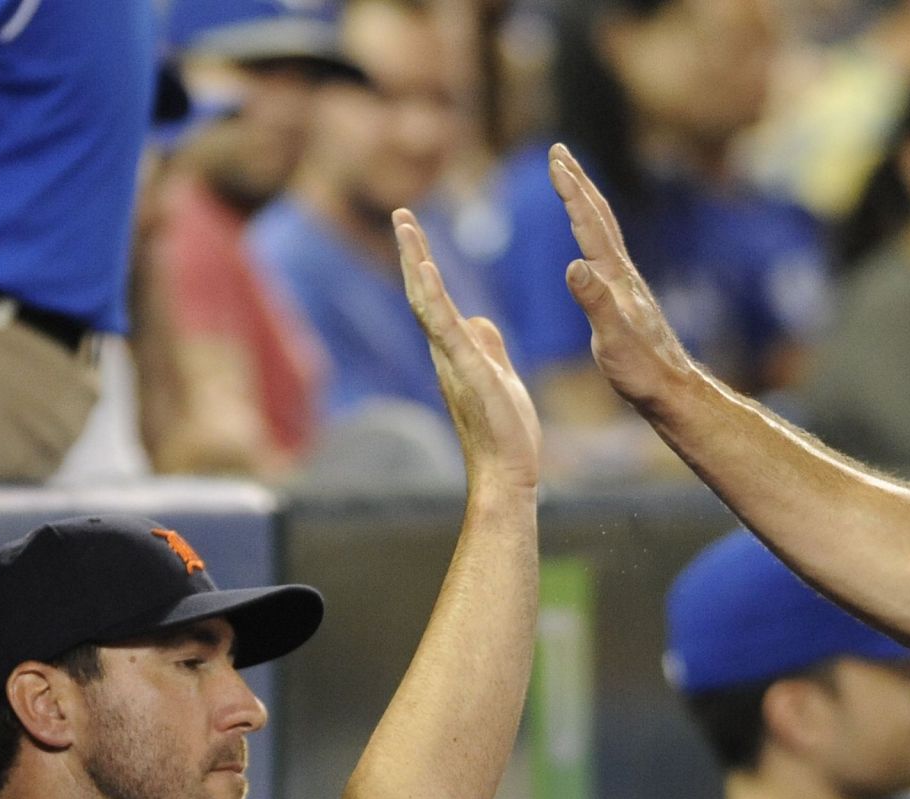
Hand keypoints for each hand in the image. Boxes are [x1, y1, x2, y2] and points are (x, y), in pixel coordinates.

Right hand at [394, 209, 540, 488]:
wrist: (507, 473)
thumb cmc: (506, 433)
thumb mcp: (500, 377)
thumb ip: (487, 347)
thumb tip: (479, 320)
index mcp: (458, 350)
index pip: (435, 299)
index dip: (424, 264)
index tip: (414, 230)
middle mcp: (447, 352)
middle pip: (423, 293)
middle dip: (411, 252)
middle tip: (401, 214)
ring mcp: (454, 361)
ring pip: (428, 304)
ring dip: (416, 264)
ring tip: (407, 228)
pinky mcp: (469, 371)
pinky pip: (447, 329)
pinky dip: (435, 299)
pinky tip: (427, 272)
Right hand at [546, 143, 702, 413]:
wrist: (671, 391)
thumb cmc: (642, 370)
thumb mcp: (612, 339)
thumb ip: (595, 302)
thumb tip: (574, 265)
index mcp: (615, 277)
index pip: (589, 223)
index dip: (571, 189)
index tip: (555, 157)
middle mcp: (622, 274)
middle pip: (598, 217)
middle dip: (577, 183)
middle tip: (559, 152)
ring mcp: (625, 286)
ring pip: (603, 233)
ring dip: (584, 205)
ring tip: (572, 186)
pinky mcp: (626, 301)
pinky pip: (603, 256)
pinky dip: (591, 237)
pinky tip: (588, 248)